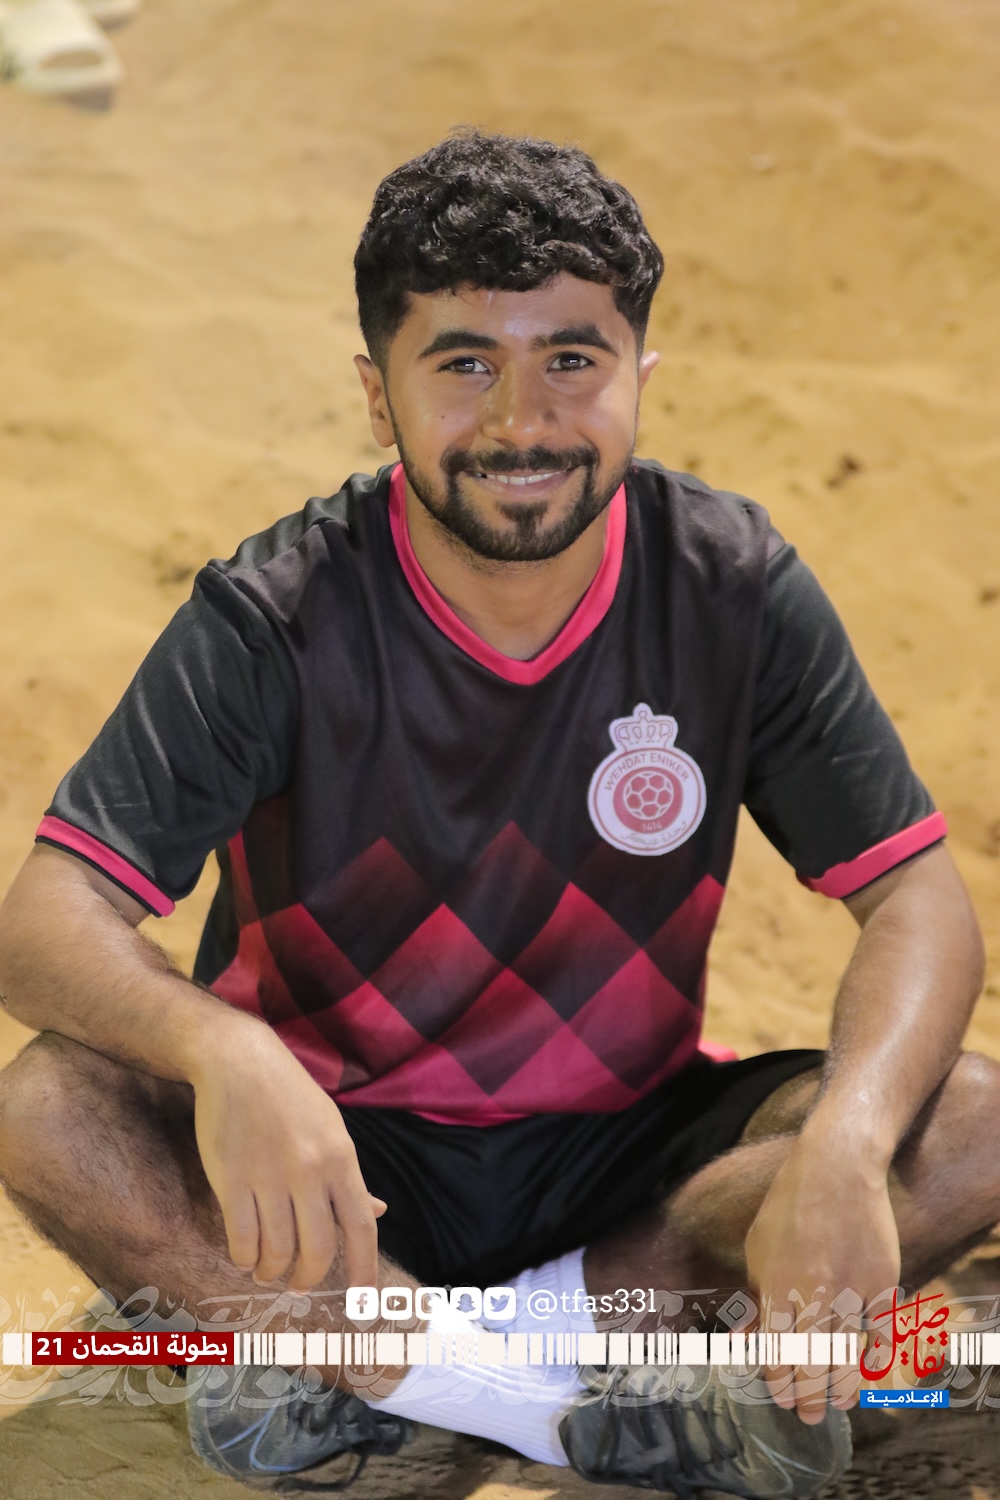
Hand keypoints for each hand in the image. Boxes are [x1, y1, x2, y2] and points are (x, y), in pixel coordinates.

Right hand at [189, 1016, 384, 1291]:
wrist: (239, 1062)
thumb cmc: (289, 1096)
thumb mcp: (331, 1128)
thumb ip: (350, 1176)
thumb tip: (376, 1212)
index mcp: (341, 1159)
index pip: (361, 1226)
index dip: (364, 1268)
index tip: (364, 1300)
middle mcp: (309, 1172)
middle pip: (316, 1250)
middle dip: (308, 1278)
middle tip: (298, 1284)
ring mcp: (269, 1177)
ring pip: (276, 1251)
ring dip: (271, 1270)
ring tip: (267, 1270)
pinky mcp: (231, 1180)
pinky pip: (242, 1238)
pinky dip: (244, 1257)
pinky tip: (244, 1254)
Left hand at [744, 1136, 900, 1421]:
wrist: (837, 1168)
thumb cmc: (789, 1206)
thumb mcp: (758, 1247)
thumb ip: (755, 1296)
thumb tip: (744, 1338)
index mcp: (778, 1286)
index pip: (776, 1352)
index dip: (779, 1382)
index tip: (782, 1398)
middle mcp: (815, 1294)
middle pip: (812, 1363)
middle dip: (810, 1396)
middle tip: (810, 1415)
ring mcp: (852, 1290)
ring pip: (848, 1355)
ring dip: (843, 1385)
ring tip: (839, 1402)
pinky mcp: (882, 1283)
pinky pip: (882, 1330)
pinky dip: (877, 1352)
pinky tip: (870, 1366)